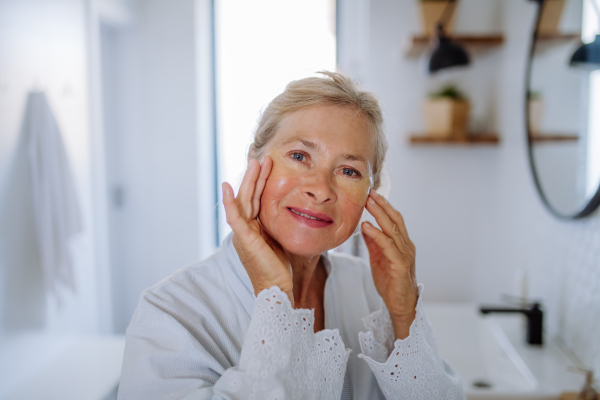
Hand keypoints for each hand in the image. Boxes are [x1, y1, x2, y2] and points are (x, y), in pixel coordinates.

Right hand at [222, 157, 293, 305]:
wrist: (276, 289)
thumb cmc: (280, 268)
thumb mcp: (281, 240)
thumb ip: (279, 226)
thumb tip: (293, 212)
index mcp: (254, 228)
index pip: (256, 199)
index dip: (260, 182)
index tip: (267, 165)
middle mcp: (245, 228)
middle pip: (248, 196)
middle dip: (255, 176)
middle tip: (262, 157)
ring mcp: (243, 233)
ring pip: (243, 201)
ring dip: (248, 181)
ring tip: (255, 163)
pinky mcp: (244, 239)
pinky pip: (234, 217)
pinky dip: (229, 201)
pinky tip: (228, 187)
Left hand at [361, 190, 417, 339]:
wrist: (401, 305)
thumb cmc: (391, 282)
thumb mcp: (378, 258)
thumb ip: (374, 243)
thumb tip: (364, 226)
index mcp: (402, 243)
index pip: (394, 219)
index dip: (384, 205)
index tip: (371, 193)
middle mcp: (406, 246)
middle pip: (395, 219)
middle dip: (382, 204)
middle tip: (369, 191)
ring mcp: (405, 255)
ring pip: (392, 229)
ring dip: (379, 214)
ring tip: (367, 203)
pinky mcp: (401, 265)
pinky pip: (388, 246)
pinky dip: (377, 234)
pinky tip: (367, 226)